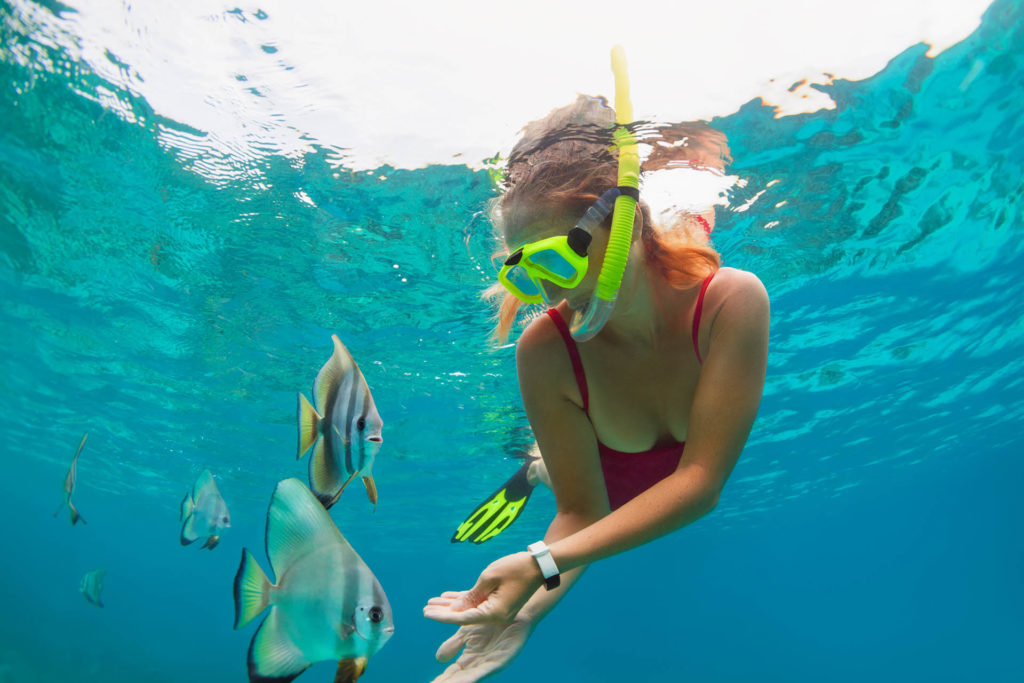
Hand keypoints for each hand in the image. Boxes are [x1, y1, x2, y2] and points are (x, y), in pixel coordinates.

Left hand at [423, 552, 542, 624]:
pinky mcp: (500, 604)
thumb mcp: (489, 577)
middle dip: (444, 612)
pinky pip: (479, 604)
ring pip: (470, 610)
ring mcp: (499, 611)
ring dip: (452, 606)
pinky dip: (465, 600)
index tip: (427, 613)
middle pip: (464, 616)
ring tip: (432, 602)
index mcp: (494, 613)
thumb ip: (471, 595)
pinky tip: (449, 596)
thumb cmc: (515, 568)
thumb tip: (455, 609)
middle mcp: (496, 617)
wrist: (539, 565)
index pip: (462, 617)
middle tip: (425, 609)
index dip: (443, 615)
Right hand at [428, 614, 532, 682]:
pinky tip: (463, 682)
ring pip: (469, 678)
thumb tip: (439, 659)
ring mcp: (489, 663)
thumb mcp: (467, 632)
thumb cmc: (491, 621)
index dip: (441, 680)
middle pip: (459, 678)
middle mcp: (479, 664)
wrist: (512, 609)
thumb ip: (454, 645)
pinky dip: (472, 678)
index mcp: (470, 659)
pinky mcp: (500, 660)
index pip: (453, 673)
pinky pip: (484, 671)